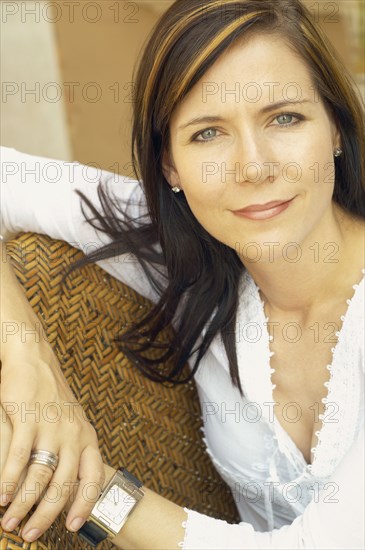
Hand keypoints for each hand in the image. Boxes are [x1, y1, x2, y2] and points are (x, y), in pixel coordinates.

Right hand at [0, 336, 104, 542]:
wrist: (35, 359)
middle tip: (30, 534)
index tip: (72, 526)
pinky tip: (0, 497)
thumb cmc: (52, 396)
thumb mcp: (72, 422)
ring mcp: (50, 426)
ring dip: (22, 504)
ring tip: (10, 522)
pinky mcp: (27, 418)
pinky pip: (17, 458)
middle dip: (46, 515)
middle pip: (63, 484)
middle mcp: (72, 433)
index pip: (92, 477)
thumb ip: (72, 452)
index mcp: (86, 436)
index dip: (84, 505)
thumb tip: (64, 489)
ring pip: (38, 476)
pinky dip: (7, 482)